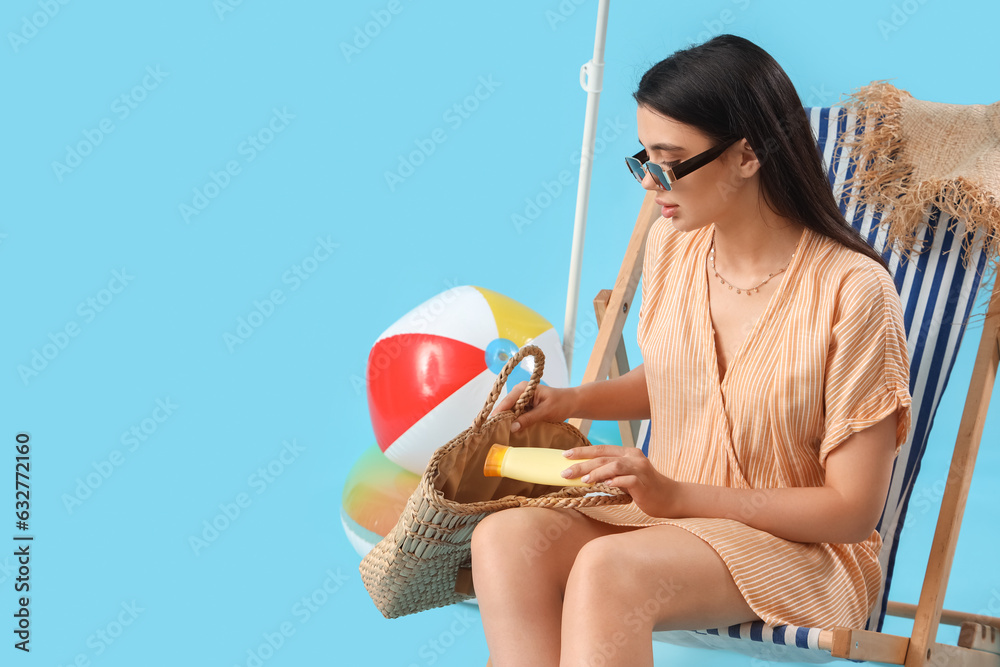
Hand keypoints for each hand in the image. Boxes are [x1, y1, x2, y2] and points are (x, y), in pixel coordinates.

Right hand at [491, 382, 577, 432]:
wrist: (572, 403)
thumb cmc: (562, 403)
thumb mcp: (545, 412)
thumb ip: (528, 419)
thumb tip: (512, 427)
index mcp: (523, 388)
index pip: (507, 402)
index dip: (498, 414)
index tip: (490, 425)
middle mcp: (519, 391)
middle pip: (505, 407)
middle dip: (501, 419)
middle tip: (493, 433)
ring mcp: (521, 399)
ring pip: (509, 412)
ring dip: (507, 422)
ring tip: (498, 434)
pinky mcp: (525, 406)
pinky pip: (516, 415)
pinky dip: (514, 422)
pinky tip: (509, 431)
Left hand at [561, 445, 679, 517]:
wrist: (670, 498)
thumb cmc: (645, 488)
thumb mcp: (625, 476)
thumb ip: (610, 472)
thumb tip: (584, 474)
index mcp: (628, 452)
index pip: (601, 449)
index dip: (582, 451)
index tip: (565, 455)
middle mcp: (634, 457)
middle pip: (603, 457)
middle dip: (582, 464)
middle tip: (566, 472)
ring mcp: (640, 469)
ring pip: (614, 465)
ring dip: (596, 472)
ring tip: (583, 480)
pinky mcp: (644, 482)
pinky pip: (627, 480)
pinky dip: (615, 482)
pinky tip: (605, 486)